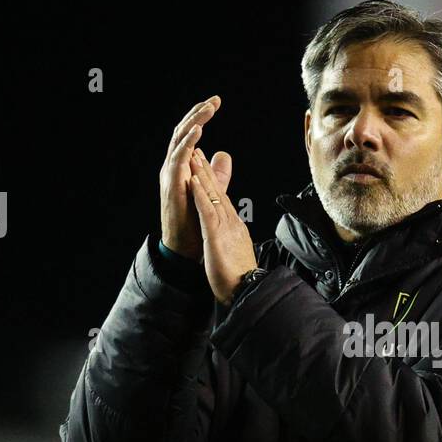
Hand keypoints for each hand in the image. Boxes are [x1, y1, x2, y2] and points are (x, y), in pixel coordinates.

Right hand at [159, 96, 232, 258]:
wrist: (184, 247)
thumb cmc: (194, 221)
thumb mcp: (209, 190)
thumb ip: (215, 173)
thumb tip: (223, 154)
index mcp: (182, 166)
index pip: (190, 135)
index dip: (200, 117)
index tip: (215, 102)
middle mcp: (173, 167)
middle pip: (182, 132)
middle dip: (197, 114)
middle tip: (214, 100)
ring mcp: (171, 175)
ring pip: (179, 141)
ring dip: (194, 123)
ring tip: (208, 109)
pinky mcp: (172, 184)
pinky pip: (178, 159)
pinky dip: (187, 144)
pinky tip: (198, 132)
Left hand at [189, 147, 256, 304]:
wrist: (247, 290)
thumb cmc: (240, 276)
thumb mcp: (235, 250)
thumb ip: (233, 236)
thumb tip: (233, 229)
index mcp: (234, 227)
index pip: (223, 200)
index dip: (213, 182)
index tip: (204, 167)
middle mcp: (232, 222)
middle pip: (218, 192)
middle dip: (206, 171)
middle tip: (198, 151)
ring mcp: (225, 228)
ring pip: (213, 197)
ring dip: (202, 176)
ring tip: (193, 158)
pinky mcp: (217, 236)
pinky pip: (207, 212)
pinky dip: (200, 195)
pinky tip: (193, 183)